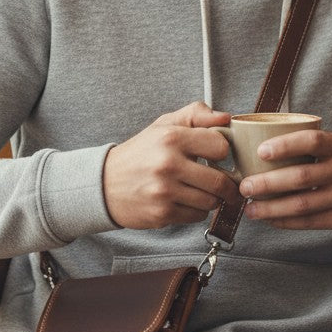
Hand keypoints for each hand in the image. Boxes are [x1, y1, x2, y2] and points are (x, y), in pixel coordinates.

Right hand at [102, 102, 244, 228]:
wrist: (104, 184)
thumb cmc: (140, 153)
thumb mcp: (163, 125)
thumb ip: (196, 115)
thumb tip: (226, 117)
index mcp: (171, 138)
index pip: (220, 146)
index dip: (222, 152)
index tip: (215, 156)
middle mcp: (168, 164)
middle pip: (220, 181)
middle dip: (226, 184)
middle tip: (223, 182)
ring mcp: (164, 191)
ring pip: (211, 202)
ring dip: (211, 198)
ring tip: (200, 190)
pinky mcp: (162, 214)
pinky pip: (197, 216)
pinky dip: (196, 210)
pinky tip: (184, 200)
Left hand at [240, 130, 331, 236]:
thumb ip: (311, 147)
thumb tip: (260, 147)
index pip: (313, 141)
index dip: (286, 145)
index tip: (261, 151)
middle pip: (301, 177)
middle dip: (268, 183)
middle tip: (245, 186)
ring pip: (302, 204)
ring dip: (271, 208)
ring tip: (250, 208)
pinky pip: (309, 222)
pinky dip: (285, 221)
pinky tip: (269, 219)